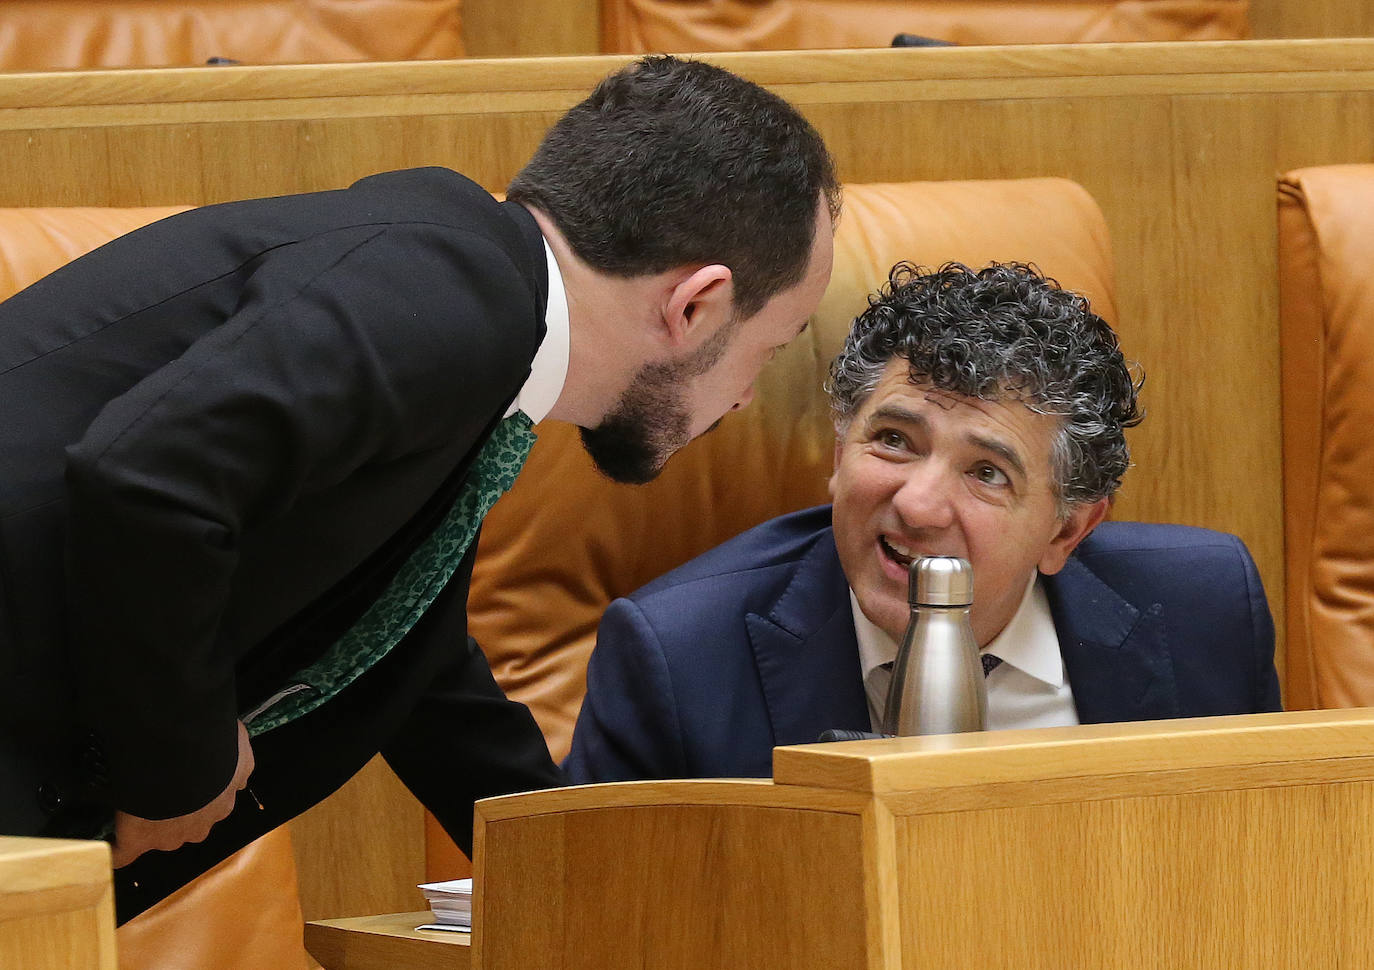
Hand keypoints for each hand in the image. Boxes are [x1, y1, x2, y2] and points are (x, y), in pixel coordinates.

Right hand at [110, 720, 254, 867]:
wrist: (185, 756)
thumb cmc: (217, 752)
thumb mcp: (240, 756)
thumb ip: (239, 770)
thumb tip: (238, 780)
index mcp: (221, 806)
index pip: (208, 810)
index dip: (196, 798)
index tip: (184, 784)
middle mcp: (198, 827)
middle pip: (183, 827)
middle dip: (173, 811)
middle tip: (159, 784)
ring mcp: (166, 837)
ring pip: (157, 836)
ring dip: (146, 821)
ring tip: (132, 797)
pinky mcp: (138, 840)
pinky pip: (123, 852)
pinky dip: (115, 849)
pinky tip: (106, 843)